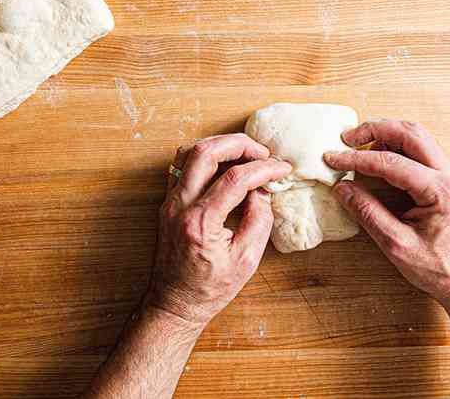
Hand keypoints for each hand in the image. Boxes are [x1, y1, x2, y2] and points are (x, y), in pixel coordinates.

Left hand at [146, 134, 289, 328]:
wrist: (174, 304)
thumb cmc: (210, 289)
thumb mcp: (247, 260)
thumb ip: (258, 219)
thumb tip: (262, 190)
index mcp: (201, 223)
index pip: (236, 178)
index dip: (264, 168)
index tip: (282, 169)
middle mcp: (180, 207)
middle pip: (207, 152)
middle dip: (240, 144)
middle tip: (263, 153)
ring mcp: (169, 203)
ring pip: (190, 152)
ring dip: (221, 146)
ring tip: (245, 155)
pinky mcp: (167, 203)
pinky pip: (182, 165)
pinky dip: (205, 156)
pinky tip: (224, 165)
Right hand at [325, 118, 449, 311]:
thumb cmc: (438, 269)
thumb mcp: (397, 246)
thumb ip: (369, 214)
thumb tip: (343, 188)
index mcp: (440, 190)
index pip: (392, 162)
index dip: (357, 159)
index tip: (332, 158)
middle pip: (411, 133)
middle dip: (376, 129)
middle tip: (346, 138)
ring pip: (418, 137)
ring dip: (387, 134)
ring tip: (358, 145)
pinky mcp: (446, 180)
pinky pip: (421, 151)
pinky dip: (397, 146)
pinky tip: (378, 156)